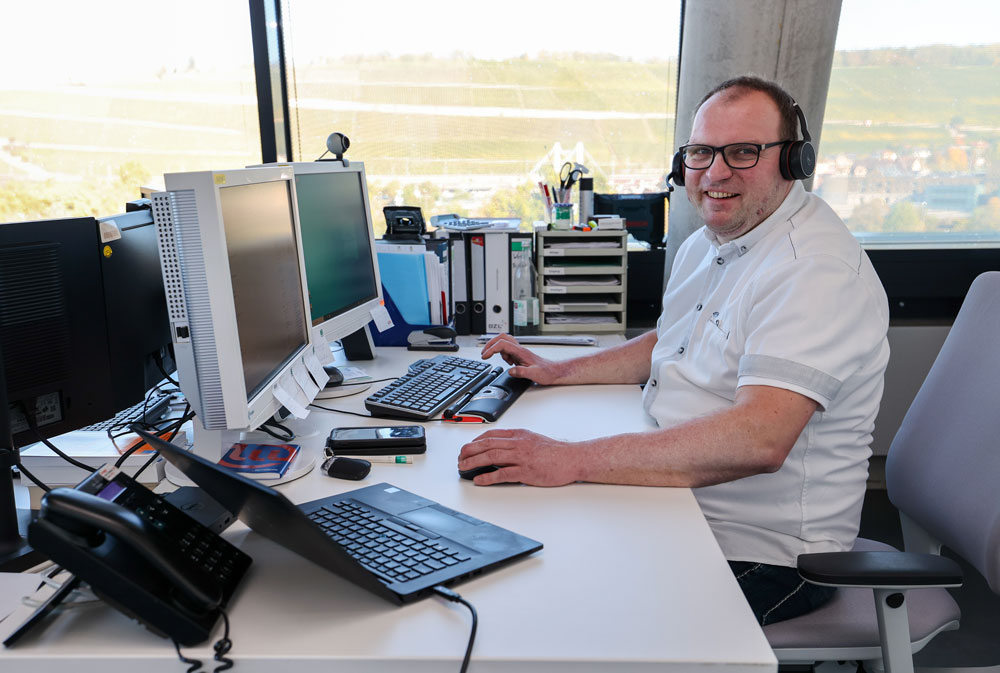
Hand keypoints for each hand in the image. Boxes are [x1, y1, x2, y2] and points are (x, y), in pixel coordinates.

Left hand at [457, 428, 580, 485]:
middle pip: (487, 444)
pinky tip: (479, 479)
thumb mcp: (533, 439)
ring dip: (474, 462)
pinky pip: (503, 473)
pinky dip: (488, 476)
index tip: (467, 447)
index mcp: (520, 435)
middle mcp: (519, 443)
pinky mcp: (526, 472)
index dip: (475, 441)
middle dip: (469, 450)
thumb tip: (500, 448)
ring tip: (463, 467)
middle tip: (460, 457)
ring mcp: (522, 457)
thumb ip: (517, 441)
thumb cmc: (555, 452)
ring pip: (492, 456)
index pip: (491, 434)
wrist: (573, 459)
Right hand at [480, 334, 564, 384]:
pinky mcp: (520, 354)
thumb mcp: (534, 374)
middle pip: (502, 338)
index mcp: (521, 352)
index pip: (502, 345)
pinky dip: (503, 353)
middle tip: (485, 353)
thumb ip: (522, 372)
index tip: (485, 356)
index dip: (492, 349)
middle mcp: (520, 349)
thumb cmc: (546, 372)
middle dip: (490, 344)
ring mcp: (520, 351)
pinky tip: (508, 362)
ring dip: (497, 348)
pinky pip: (508, 348)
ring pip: (504, 341)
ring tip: (499, 359)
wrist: (554, 371)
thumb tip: (510, 370)